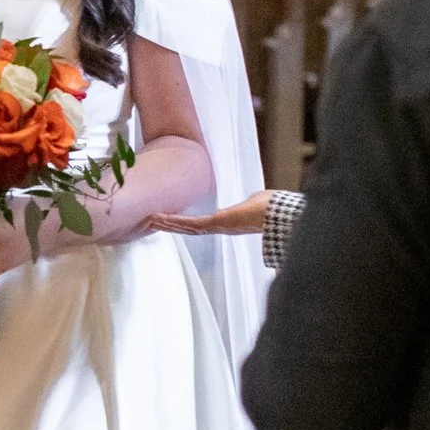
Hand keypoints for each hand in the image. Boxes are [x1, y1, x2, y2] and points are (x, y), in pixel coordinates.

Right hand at [151, 190, 269, 238]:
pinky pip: (191, 224)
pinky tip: (160, 219)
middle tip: (152, 221)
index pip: (200, 224)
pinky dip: (175, 221)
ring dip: (168, 224)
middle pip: (189, 228)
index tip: (171, 219)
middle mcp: (219, 227)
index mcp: (227, 222)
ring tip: (150, 220)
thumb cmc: (272, 209)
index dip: (184, 222)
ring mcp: (217, 227)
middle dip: (171, 225)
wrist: (279, 214)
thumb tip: (252, 201)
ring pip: (187, 227)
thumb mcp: (255, 201)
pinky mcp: (216, 223)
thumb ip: (248, 202)